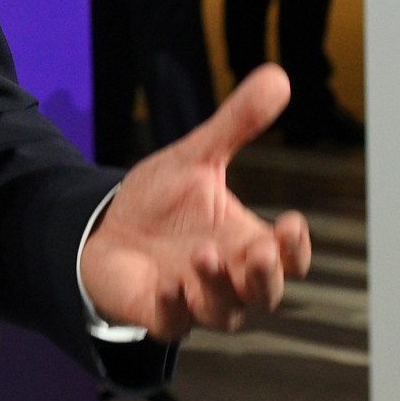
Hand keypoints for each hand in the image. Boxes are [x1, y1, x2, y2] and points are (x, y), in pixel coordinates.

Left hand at [78, 66, 314, 337]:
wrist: (104, 227)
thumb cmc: (160, 202)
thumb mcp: (197, 156)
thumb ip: (237, 123)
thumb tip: (280, 76)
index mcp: (246, 243)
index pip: (288, 257)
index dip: (295, 247)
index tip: (292, 222)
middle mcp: (229, 278)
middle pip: (266, 292)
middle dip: (267, 276)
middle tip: (260, 251)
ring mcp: (195, 300)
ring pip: (225, 313)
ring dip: (220, 287)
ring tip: (205, 253)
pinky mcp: (159, 314)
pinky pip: (174, 324)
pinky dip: (175, 309)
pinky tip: (170, 287)